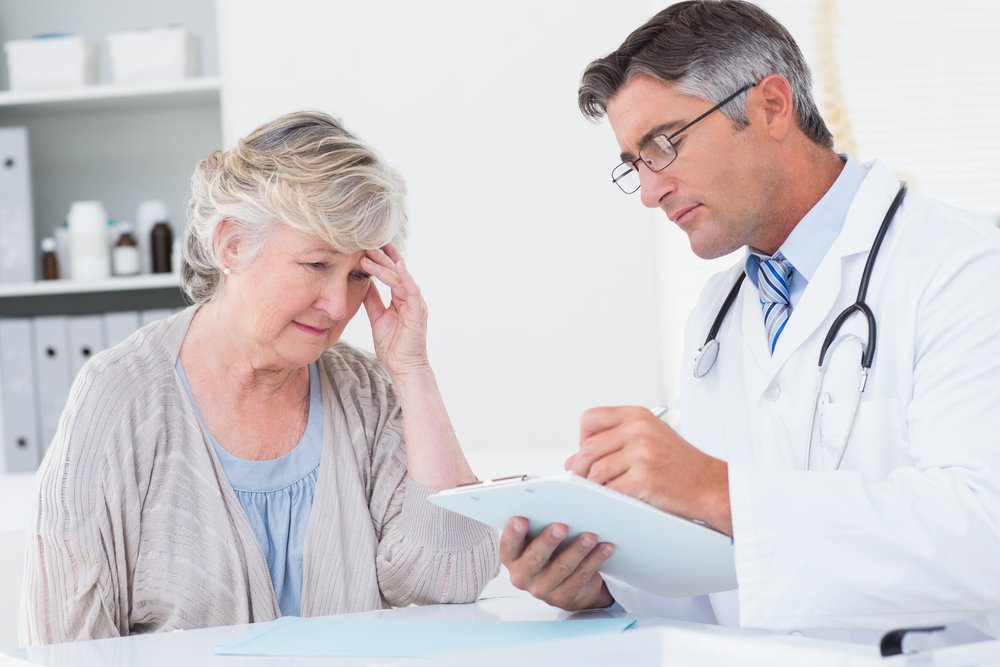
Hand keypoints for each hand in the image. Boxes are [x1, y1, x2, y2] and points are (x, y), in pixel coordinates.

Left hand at [360, 244, 428, 379]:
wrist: (403, 367)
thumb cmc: (393, 346)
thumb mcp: (378, 317)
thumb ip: (373, 300)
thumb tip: (364, 283)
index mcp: (402, 297)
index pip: (392, 272)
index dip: (382, 257)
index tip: (367, 244)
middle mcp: (411, 297)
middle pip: (396, 270)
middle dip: (381, 255)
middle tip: (366, 242)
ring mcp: (416, 303)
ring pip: (400, 277)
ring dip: (385, 265)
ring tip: (369, 254)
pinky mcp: (418, 311)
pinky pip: (411, 290)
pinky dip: (405, 277)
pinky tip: (397, 265)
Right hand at [499, 517, 615, 610]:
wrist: (564, 584)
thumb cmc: (548, 553)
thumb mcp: (536, 540)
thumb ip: (536, 525)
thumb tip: (551, 505)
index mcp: (511, 557)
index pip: (508, 545)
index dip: (513, 533)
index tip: (521, 519)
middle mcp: (522, 575)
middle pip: (535, 558)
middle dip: (549, 541)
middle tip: (561, 527)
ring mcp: (542, 589)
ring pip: (562, 568)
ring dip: (578, 550)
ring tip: (590, 535)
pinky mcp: (563, 597)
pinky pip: (581, 576)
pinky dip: (594, 560)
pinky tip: (605, 547)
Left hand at [566, 406, 732, 534]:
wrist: (710, 485)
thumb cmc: (679, 465)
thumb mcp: (648, 440)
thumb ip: (611, 445)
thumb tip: (571, 461)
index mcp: (637, 415)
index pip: (589, 419)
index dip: (584, 439)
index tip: (592, 454)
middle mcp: (638, 429)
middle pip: (587, 448)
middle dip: (583, 468)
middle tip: (592, 480)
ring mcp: (641, 453)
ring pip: (594, 471)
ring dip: (596, 486)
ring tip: (611, 489)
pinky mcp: (643, 478)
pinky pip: (608, 489)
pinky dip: (608, 497)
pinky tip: (620, 497)